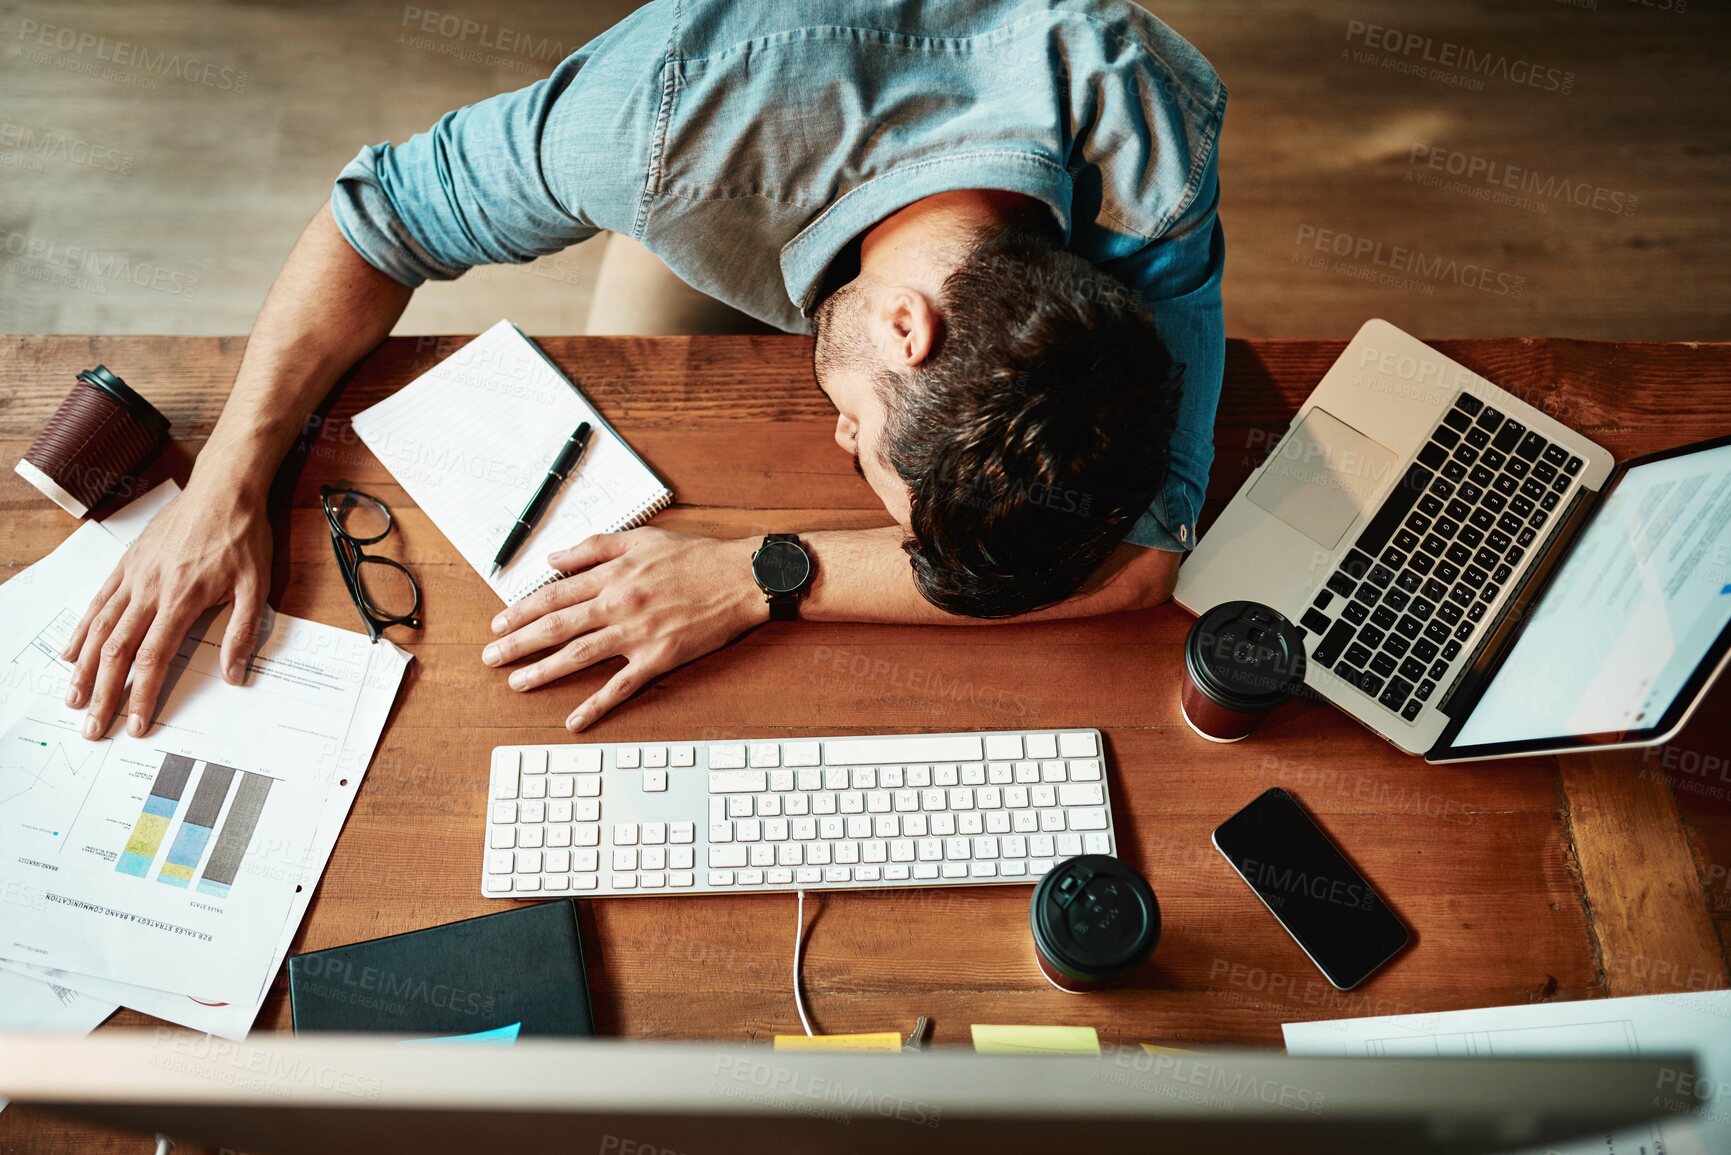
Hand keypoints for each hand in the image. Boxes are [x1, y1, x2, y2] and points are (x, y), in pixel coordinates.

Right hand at [63, 482, 272, 739]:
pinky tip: (71, 652)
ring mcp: (134, 575)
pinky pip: (98, 601)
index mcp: (182, 598)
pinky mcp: (127, 563)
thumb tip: (235, 675)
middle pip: (118, 650)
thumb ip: (244, 631)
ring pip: (100, 628)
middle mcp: (150, 589)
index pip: (154, 657)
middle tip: (92, 727)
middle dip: (103, 693)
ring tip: (73, 699)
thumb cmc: (243, 536)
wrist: (223, 489)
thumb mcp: (258, 584)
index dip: (142, 694)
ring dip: (83, 668)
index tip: (136, 724)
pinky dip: (82, 629)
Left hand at [482, 529, 767, 731]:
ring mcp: (637, 634)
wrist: (743, 577)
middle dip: (518, 642)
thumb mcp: (642, 537)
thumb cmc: (696, 556)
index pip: (554, 594)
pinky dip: (597, 705)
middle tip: (490, 657)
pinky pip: (622, 686)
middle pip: (555, 626)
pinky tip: (575, 720)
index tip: (498, 622)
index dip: (520, 609)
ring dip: (544, 671)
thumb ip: (594, 546)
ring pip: (579, 655)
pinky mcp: (659, 657)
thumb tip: (553, 559)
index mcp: (612, 574)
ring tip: (517, 683)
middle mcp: (618, 604)